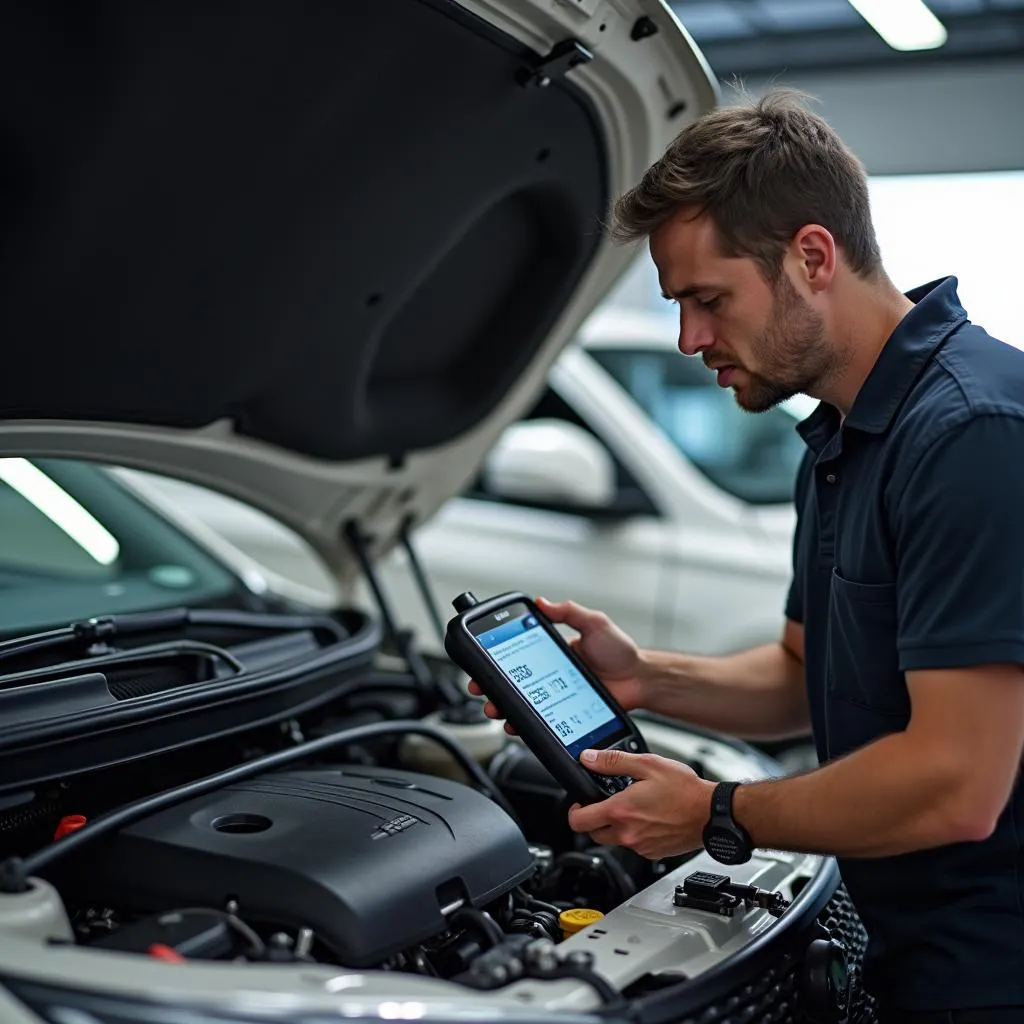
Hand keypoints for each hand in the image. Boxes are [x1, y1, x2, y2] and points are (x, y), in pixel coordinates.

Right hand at [467, 597, 646, 732]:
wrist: (640, 680)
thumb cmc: (621, 651)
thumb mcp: (594, 623)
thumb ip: (569, 612)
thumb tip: (543, 602)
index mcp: (552, 651)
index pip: (517, 653)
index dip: (496, 658)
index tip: (481, 659)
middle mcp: (549, 673)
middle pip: (511, 680)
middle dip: (489, 684)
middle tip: (479, 687)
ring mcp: (555, 695)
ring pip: (520, 702)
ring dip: (501, 705)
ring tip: (493, 708)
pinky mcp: (563, 713)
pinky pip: (539, 720)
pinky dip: (523, 724)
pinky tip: (515, 725)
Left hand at [567, 747, 714, 859]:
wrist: (711, 814)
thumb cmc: (685, 791)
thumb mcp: (648, 764)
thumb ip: (613, 761)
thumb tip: (589, 759)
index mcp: (621, 811)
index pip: (578, 821)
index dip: (574, 810)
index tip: (580, 802)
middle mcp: (627, 833)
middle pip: (593, 834)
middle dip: (594, 819)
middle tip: (606, 802)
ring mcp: (640, 846)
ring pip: (614, 840)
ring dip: (615, 826)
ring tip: (632, 806)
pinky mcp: (653, 853)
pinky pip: (634, 845)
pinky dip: (635, 833)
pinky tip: (648, 817)